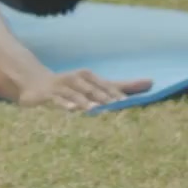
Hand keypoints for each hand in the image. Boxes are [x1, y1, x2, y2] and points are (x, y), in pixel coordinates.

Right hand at [20, 71, 152, 112]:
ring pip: (76, 94)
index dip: (118, 95)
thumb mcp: (96, 86)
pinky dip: (65, 103)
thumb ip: (122, 86)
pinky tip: (72, 109)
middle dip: (105, 98)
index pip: (107, 86)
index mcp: (90, 77)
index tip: (130, 105)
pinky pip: (57, 99)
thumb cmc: (72, 87)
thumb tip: (152, 82)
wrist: (36, 84)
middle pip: (94, 90)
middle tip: (118, 108)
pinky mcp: (49, 94)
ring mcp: (62, 86)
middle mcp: (77, 79)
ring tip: (96, 110)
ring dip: (86, 101)